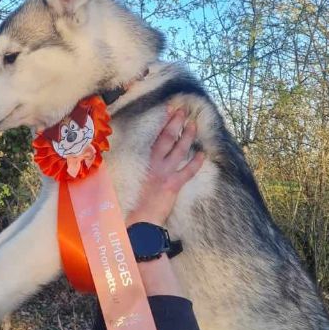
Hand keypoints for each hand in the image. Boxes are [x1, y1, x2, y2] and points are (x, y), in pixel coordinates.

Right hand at [127, 109, 204, 226]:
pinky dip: (195, 163)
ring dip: (187, 137)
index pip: (155, 137)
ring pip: (179, 151)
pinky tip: (203, 155)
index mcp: (143, 161)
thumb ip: (133, 167)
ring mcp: (165, 174)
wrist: (137, 220)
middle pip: (167, 138)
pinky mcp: (173, 186)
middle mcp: (154, 164)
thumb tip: (125, 157)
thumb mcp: (128, 180)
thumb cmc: (130, 202)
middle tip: (183, 111)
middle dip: (176, 123)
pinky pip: (187, 172)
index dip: (163, 122)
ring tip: (194, 125)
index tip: (169, 109)